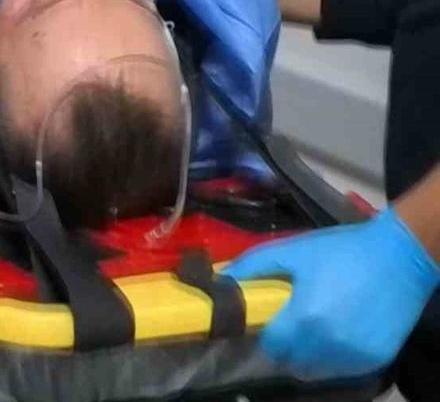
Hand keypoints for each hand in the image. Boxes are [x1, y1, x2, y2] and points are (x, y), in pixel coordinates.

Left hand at [223, 208, 439, 379]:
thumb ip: (253, 266)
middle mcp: (328, 344)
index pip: (271, 345)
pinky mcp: (374, 360)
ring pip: (315, 370)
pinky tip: (338, 333)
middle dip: (285, 346)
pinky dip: (334, 357)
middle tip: (291, 324)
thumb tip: (221, 279)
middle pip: (291, 362)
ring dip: (308, 356)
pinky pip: (342, 369)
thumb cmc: (342, 252)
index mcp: (304, 318)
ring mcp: (353, 355)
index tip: (269, 321)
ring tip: (315, 329)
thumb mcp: (292, 251)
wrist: (400, 257)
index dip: (266, 334)